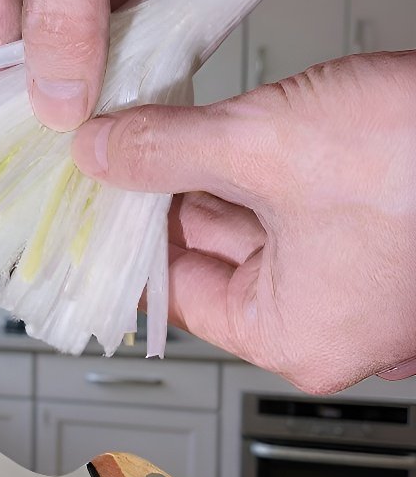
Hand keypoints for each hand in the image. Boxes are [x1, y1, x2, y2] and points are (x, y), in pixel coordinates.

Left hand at [71, 51, 415, 393]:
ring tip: (158, 141)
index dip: (129, 250)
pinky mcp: (378, 233)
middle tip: (118, 165)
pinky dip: (254, 174)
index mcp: (300, 336)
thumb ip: (169, 152)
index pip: (180, 299)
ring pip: (254, 228)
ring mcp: (359, 277)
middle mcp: (332, 318)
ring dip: (206, 183)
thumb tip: (106, 154)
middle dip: (165, 207)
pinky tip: (217, 140)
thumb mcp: (269, 146)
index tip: (97, 215)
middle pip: (213, 261)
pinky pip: (294, 209)